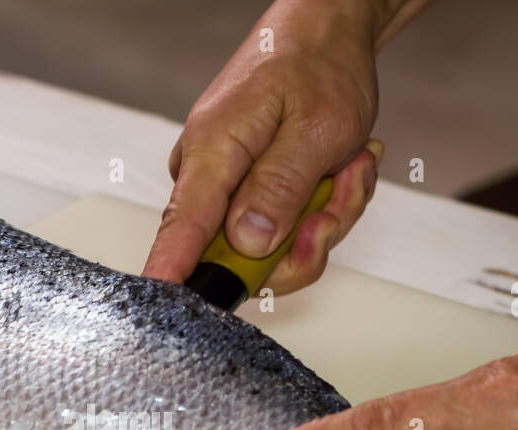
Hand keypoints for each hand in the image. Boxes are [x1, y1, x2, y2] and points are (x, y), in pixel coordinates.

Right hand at [143, 0, 401, 294]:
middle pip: (241, 255)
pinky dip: (322, 207)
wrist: (327, 31)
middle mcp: (208, 173)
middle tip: (345, 189)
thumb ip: (280, 190)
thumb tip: (247, 244)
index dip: (174, 275)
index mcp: (212, 152)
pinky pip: (283, 229)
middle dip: (307, 238)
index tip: (167, 310)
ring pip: (272, 247)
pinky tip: (340, 169)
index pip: (181, 230)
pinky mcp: (246, 191)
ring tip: (350, 167)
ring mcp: (227, 185)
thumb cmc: (319, 65)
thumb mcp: (317, 129)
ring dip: (325, 217)